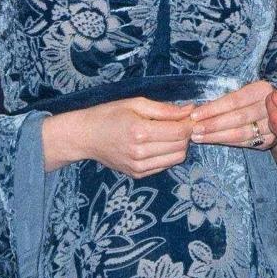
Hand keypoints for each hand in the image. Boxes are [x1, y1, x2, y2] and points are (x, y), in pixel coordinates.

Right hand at [43, 96, 190, 177]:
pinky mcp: (138, 174)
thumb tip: (189, 110)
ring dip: (179, 145)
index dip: (189, 123)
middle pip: (181, 146)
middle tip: (180, 123)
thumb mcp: (135, 103)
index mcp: (140, 131)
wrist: (86, 136)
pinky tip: (159, 144)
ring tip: (170, 133)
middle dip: (186, 134)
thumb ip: (164, 109)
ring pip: (176, 158)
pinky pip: (164, 166)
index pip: (179, 132)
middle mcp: (140, 152)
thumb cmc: (109, 115)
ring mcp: (139, 166)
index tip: (190, 116)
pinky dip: (168, 155)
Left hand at [189, 81, 276, 150]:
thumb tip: (198, 110)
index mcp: (261, 90)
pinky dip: (227, 142)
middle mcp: (270, 108)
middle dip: (213, 125)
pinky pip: (244, 143)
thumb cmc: (252, 98)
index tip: (194, 114)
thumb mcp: (243, 91)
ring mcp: (272, 126)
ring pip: (241, 133)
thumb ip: (226, 99)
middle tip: (194, 129)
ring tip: (198, 137)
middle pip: (238, 118)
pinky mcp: (269, 141)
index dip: (213, 109)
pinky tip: (212, 141)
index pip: (234, 100)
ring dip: (216, 136)